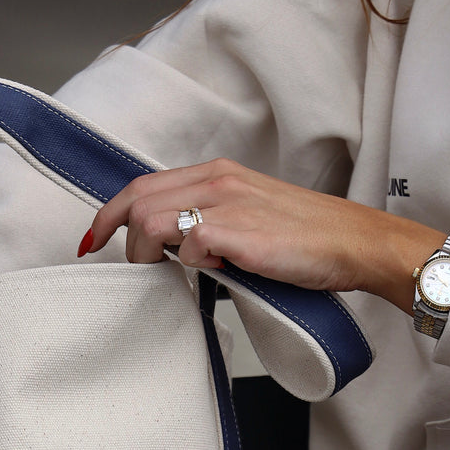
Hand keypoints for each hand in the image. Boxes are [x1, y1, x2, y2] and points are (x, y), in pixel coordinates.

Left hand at [80, 159, 444, 312]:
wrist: (354, 243)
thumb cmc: (309, 239)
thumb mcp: (251, 216)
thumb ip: (211, 223)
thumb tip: (173, 250)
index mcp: (218, 174)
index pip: (145, 184)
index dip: (111, 211)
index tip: (95, 237)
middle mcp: (218, 181)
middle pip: (138, 198)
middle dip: (117, 235)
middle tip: (120, 265)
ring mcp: (228, 204)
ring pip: (151, 220)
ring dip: (148, 254)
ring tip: (170, 274)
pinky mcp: (239, 231)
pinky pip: (188, 244)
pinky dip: (190, 263)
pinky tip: (213, 272)